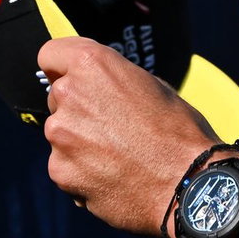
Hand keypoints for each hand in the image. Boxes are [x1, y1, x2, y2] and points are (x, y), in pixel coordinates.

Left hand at [40, 35, 218, 235]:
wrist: (187, 183)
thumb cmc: (178, 131)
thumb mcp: (151, 85)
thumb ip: (113, 80)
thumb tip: (98, 86)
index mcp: (92, 64)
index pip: (51, 54)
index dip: (62, 67)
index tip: (73, 78)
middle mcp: (69, 94)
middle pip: (57, 96)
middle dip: (77, 107)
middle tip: (111, 125)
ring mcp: (61, 135)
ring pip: (60, 133)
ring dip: (78, 141)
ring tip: (116, 156)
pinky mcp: (60, 171)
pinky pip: (64, 166)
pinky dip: (81, 171)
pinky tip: (111, 177)